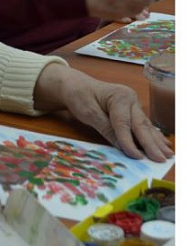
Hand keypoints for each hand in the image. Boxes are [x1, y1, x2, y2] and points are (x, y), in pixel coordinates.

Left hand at [34, 64, 171, 161]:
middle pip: (140, 125)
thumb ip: (105, 128)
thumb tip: (121, 146)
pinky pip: (143, 125)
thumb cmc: (80, 96)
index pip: (124, 124)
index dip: (129, 141)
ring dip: (156, 142)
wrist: (77, 85)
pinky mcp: (133, 111)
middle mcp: (131, 100)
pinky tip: (163, 144)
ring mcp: (134, 105)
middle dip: (151, 144)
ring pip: (145, 126)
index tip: (137, 156)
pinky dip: (153, 136)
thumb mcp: (87, 112)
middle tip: (160, 159)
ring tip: (168, 155)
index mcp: (119, 97)